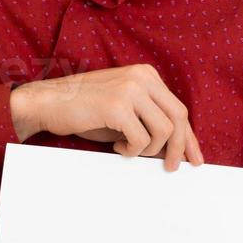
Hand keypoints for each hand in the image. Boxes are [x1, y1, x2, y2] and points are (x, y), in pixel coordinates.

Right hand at [10, 64, 203, 171]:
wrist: (48, 102)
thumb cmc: (84, 109)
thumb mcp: (123, 108)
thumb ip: (149, 120)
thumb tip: (175, 149)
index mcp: (146, 75)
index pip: (179, 108)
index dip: (189, 137)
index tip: (194, 158)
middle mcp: (142, 78)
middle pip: (179, 119)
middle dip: (179, 148)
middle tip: (170, 167)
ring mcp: (131, 90)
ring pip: (164, 131)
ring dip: (148, 149)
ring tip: (128, 148)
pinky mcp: (117, 106)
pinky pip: (141, 140)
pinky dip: (131, 150)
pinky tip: (116, 146)